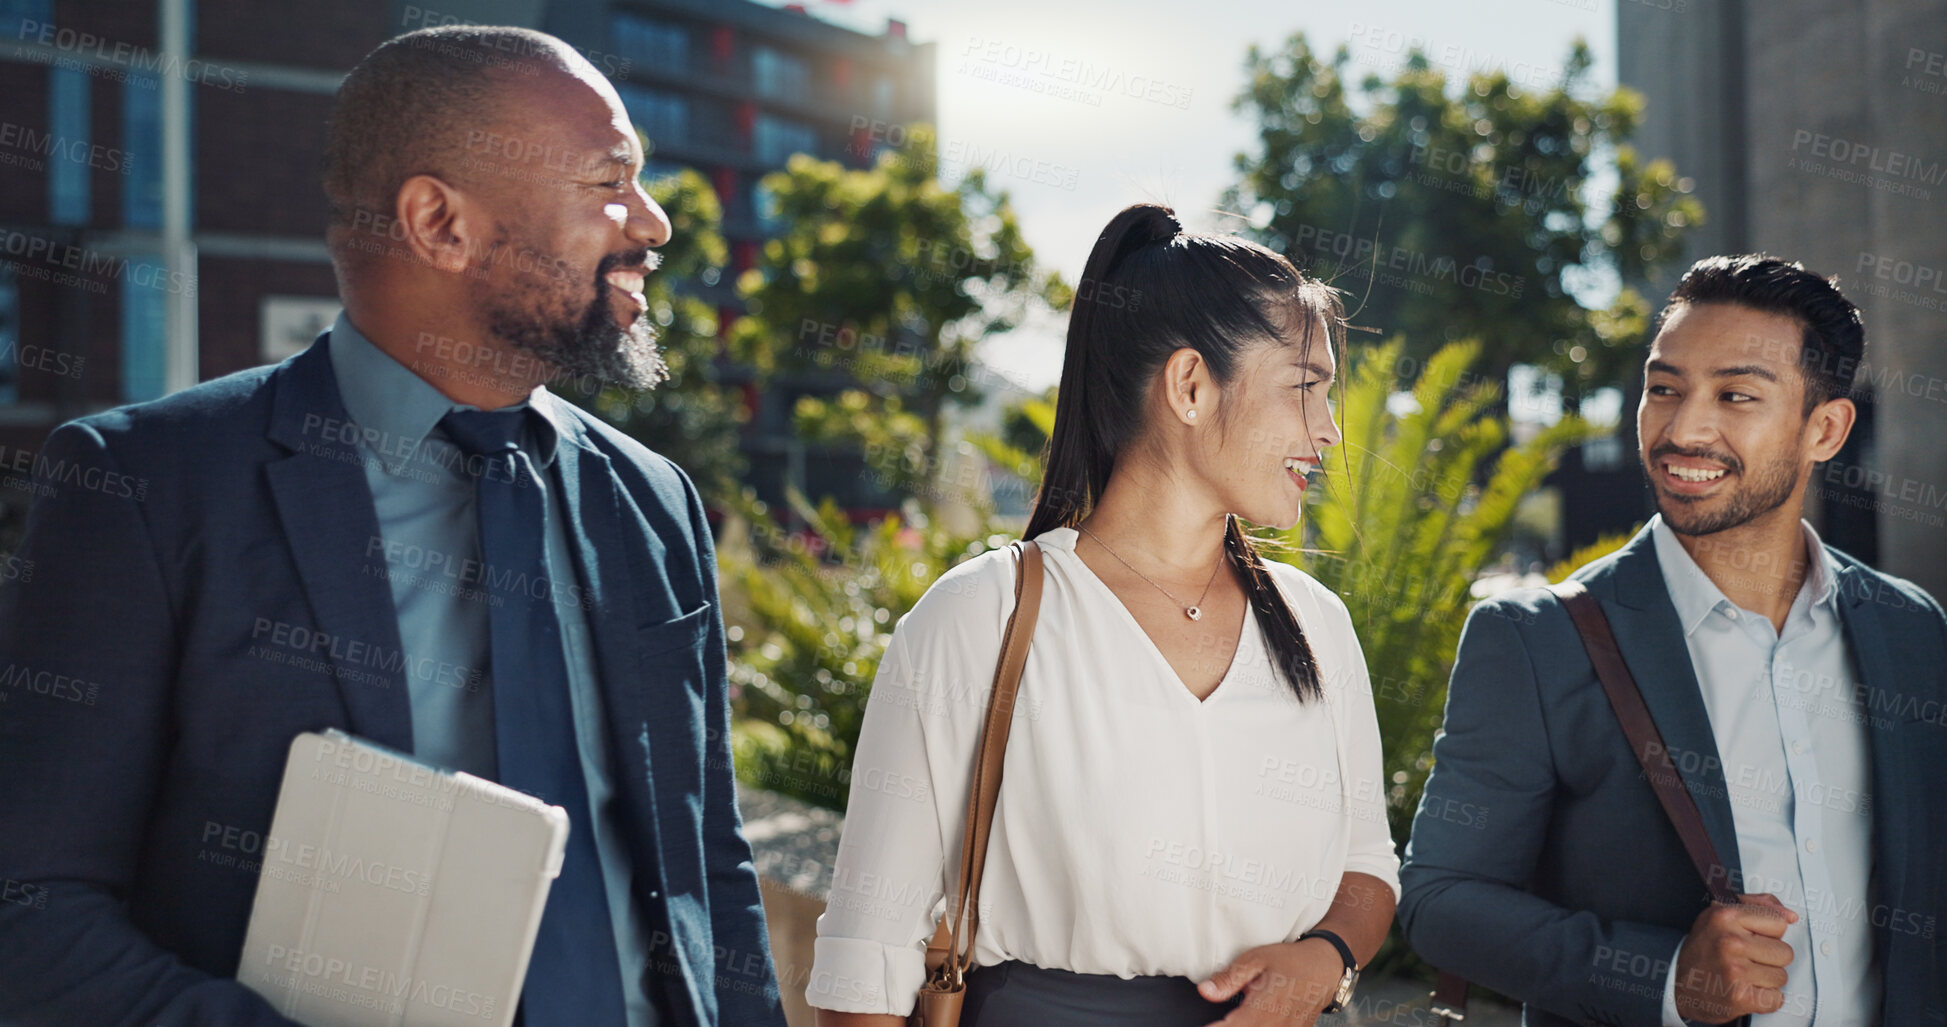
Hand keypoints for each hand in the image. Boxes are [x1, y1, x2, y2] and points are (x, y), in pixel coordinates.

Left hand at [1196, 939, 1345, 1025]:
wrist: (1325, 967)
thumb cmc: (1290, 961)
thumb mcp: (1256, 959)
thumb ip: (1229, 978)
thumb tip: (1205, 991)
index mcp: (1264, 1009)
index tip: (1205, 1024)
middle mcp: (1277, 1026)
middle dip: (1227, 1026)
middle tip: (1220, 1018)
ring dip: (1242, 1025)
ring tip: (1234, 1016)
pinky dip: (1258, 1026)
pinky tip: (1250, 1018)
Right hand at [1673, 892, 1798, 1022]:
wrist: (1675, 983)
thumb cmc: (1703, 949)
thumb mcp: (1720, 916)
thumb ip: (1757, 907)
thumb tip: (1790, 916)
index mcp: (1725, 916)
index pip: (1779, 923)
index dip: (1768, 933)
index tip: (1751, 939)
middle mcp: (1729, 941)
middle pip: (1785, 952)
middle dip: (1769, 959)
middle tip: (1746, 960)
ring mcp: (1735, 970)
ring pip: (1781, 976)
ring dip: (1766, 980)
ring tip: (1744, 976)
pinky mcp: (1739, 997)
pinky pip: (1776, 999)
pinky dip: (1764, 999)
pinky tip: (1746, 991)